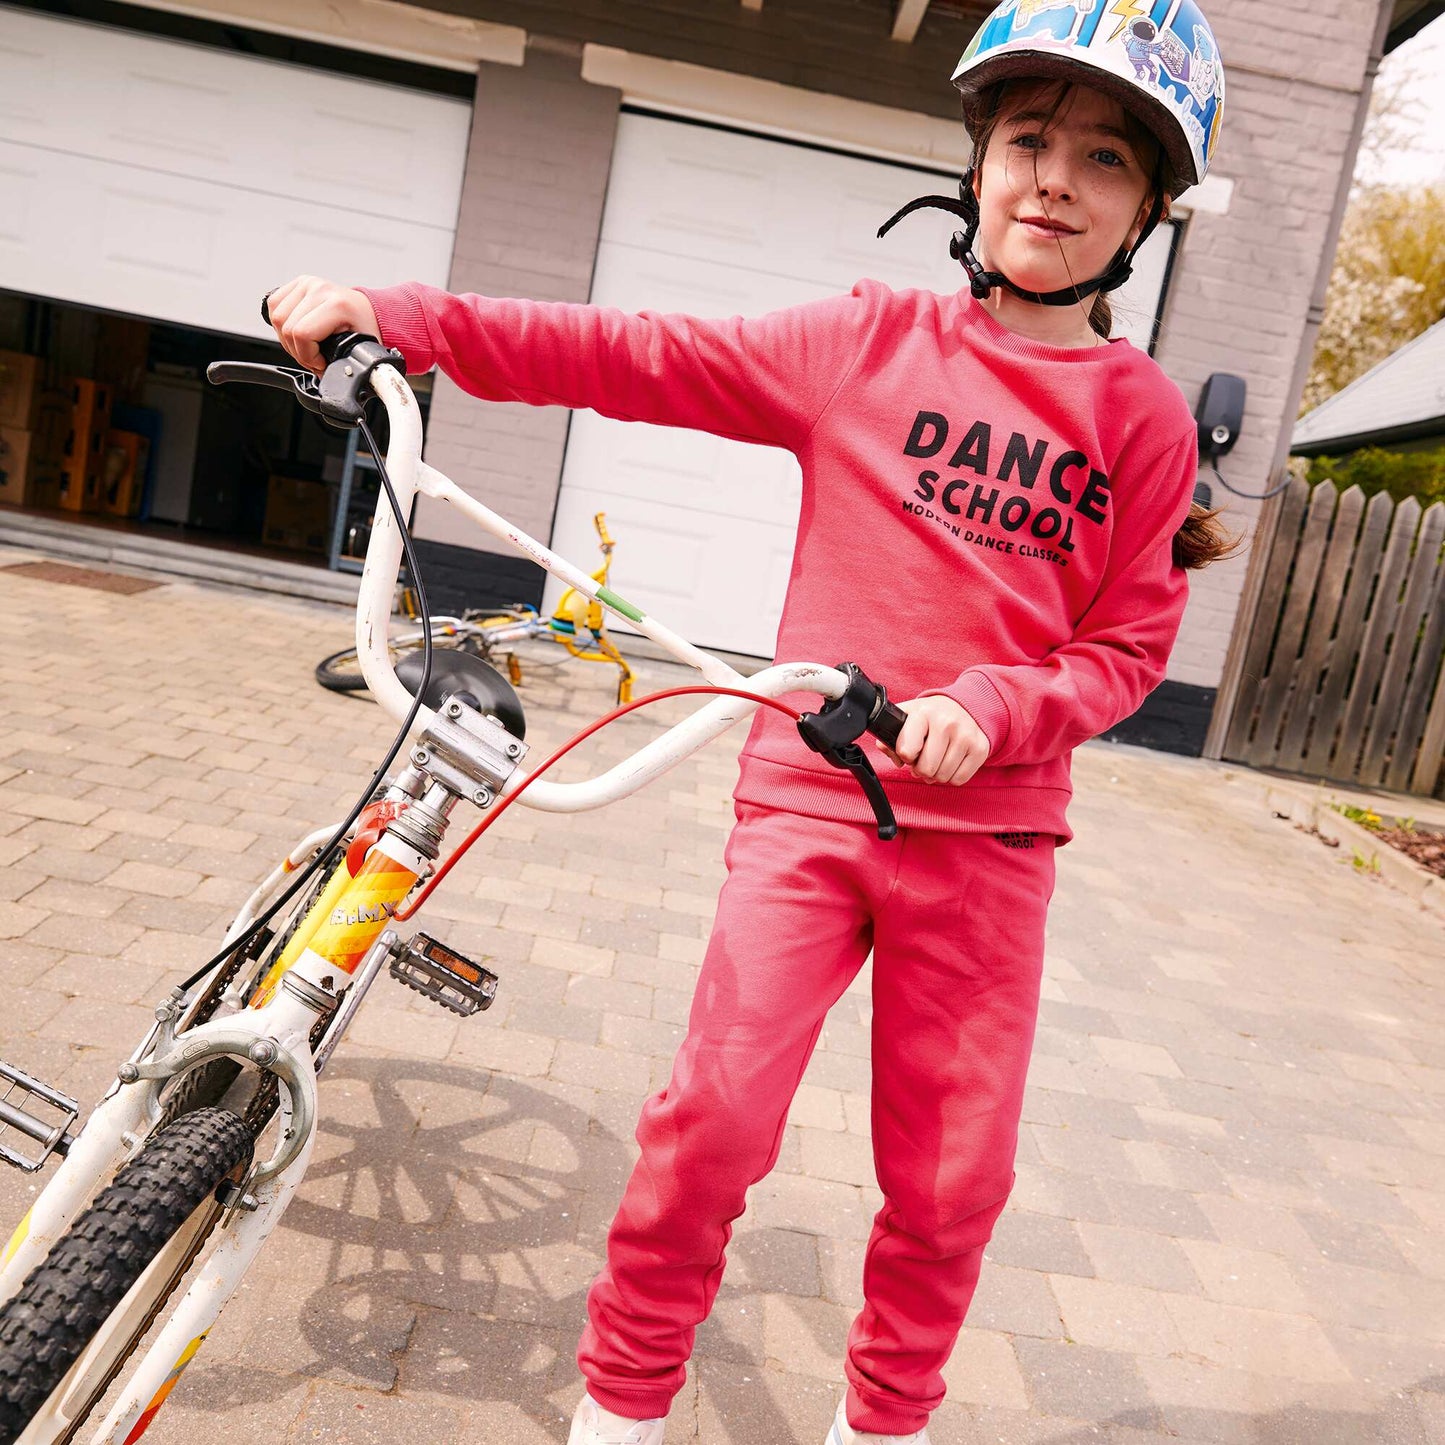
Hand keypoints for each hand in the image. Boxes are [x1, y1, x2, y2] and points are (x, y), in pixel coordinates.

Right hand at [265, 276, 379, 374]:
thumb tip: (322, 375)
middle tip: (314, 358)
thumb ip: (342, 363)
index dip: (308, 356)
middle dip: (298, 352)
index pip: (302, 334)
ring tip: (306, 345)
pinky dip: (280, 324)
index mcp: (338, 304)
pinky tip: (296, 331)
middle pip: (286, 328)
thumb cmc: (364, 328)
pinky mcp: (298, 283)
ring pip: (277, 318)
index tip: (321, 363)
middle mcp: (320, 289)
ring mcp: (307, 283)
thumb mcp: (359, 349)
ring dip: (287, 339)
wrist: (367, 311)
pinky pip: (274, 305)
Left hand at [882, 696, 990, 785]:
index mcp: (923, 713)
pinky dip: (952, 776)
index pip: (907, 751)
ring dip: (936, 774)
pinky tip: (950, 762)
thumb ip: (890, 737)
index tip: (910, 751)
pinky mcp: (980, 749)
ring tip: (937, 759)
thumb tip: (894, 757)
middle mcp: (946, 723)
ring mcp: (966, 736)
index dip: (906, 756)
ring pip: (943, 777)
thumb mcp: (906, 718)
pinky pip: (959, 780)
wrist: (964, 707)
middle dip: (921, 768)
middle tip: (924, 758)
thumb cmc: (930, 717)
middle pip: (926, 769)